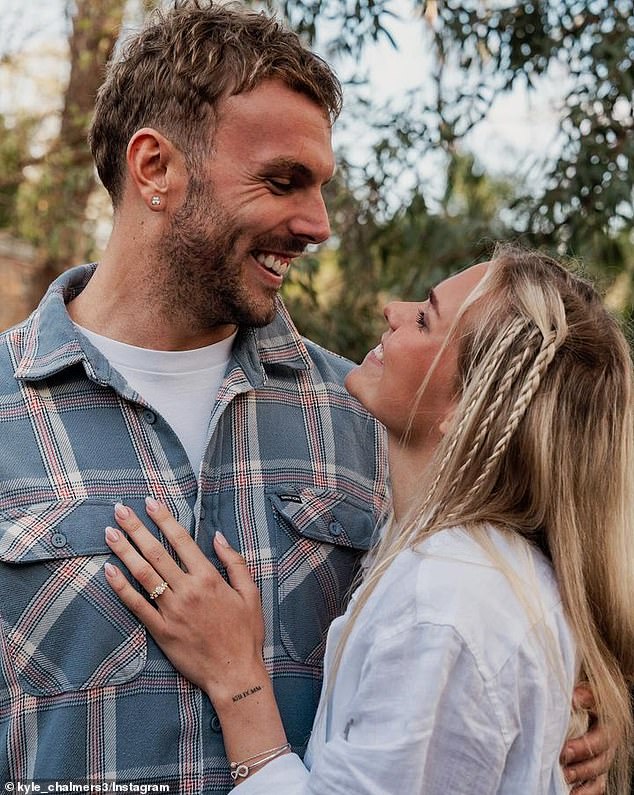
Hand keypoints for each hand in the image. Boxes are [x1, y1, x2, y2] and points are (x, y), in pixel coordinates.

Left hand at [104, 498, 266, 704]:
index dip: (163, 519)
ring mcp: (171, 610)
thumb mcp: (250, 593)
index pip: (181, 540)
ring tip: (109, 533)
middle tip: (120, 510)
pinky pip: (137, 605)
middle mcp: (187, 590)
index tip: (150, 502)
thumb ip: (234, 562)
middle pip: (156, 552)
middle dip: (136, 528)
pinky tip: (109, 571)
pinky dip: (121, 587)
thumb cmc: (246, 634)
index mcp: (209, 578)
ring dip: (124, 551)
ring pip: (143, 575)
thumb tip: (217, 536)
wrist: (235, 673)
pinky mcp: (160, 631)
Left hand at [560, 683, 611, 793]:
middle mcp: (607, 747)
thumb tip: (574, 698)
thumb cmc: (583, 697)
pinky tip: (569, 794)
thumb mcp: (587, 693)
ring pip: (597, 779)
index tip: (565, 750)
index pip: (601, 740)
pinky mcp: (594, 772)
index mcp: (608, 726)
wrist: (586, 706)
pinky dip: (583, 793)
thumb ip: (583, 695)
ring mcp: (601, 762)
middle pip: (599, 763)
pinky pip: (594, 788)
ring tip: (563, 781)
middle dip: (580, 768)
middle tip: (561, 769)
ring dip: (580, 783)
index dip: (583, 747)